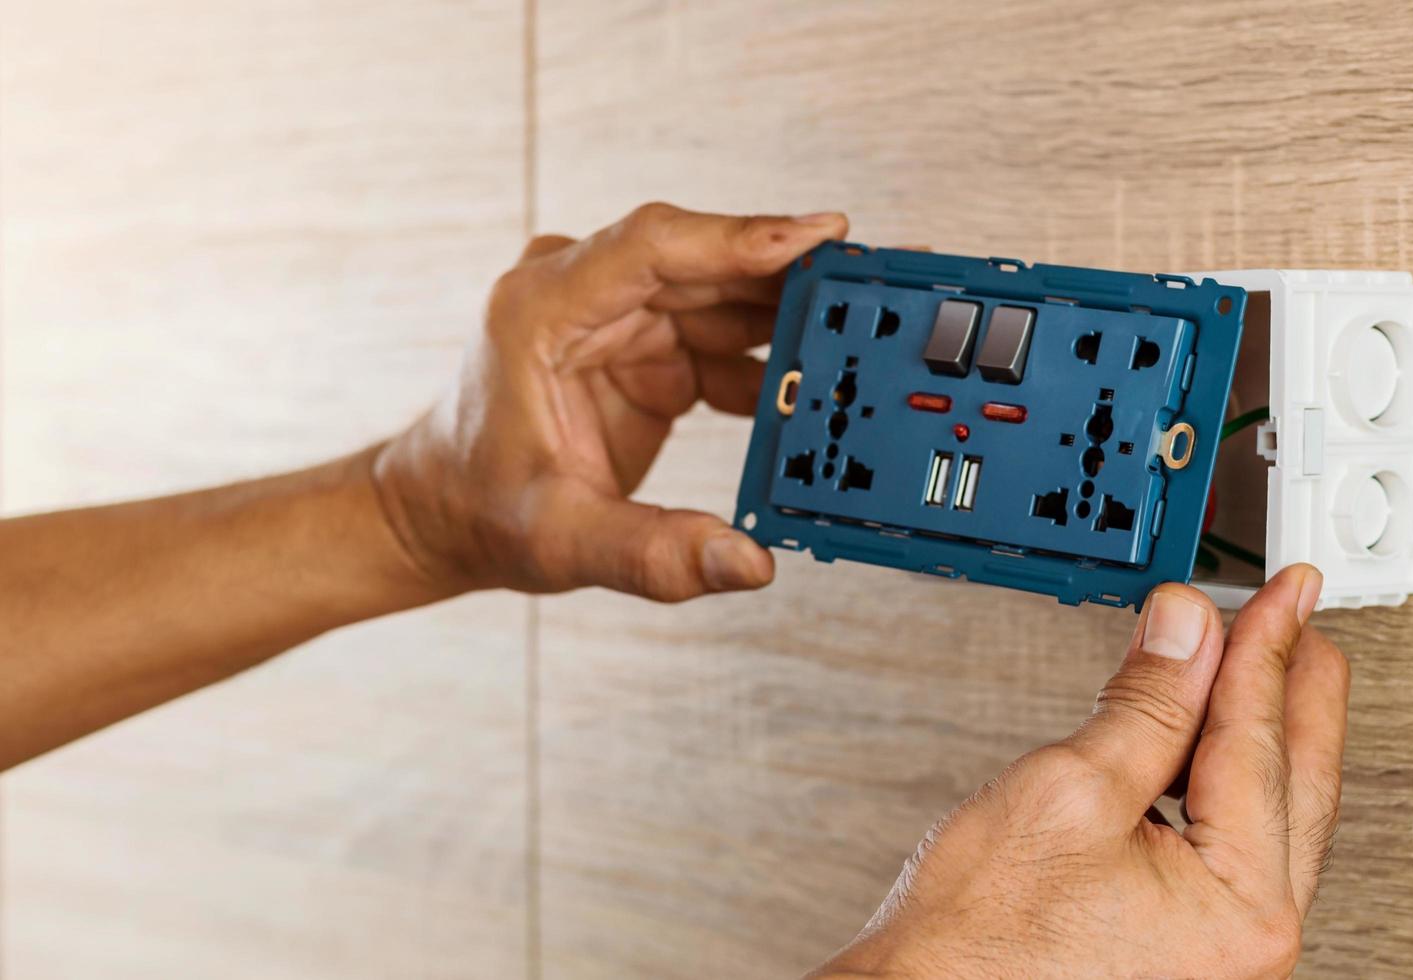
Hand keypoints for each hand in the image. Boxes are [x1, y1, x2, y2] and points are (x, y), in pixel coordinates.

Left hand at [373, 203, 848, 599]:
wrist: (443, 515)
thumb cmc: (478, 510)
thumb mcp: (560, 540)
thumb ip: (654, 554)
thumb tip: (749, 562)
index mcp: (542, 308)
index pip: (653, 246)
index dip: (740, 238)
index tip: (819, 235)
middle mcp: (581, 296)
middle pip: (705, 263)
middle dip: (793, 279)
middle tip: (877, 291)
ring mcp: (616, 318)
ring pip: (724, 299)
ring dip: (792, 325)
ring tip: (866, 347)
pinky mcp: (644, 349)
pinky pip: (723, 341)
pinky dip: (771, 367)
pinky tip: (816, 393)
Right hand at [815, 565, 1348, 979]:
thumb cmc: (979, 939)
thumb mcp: (1068, 790)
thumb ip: (1144, 705)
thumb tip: (1186, 633)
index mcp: (1241, 907)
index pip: (1260, 742)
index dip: (1264, 649)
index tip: (1279, 594)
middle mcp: (1251, 938)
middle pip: (1291, 779)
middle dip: (1290, 686)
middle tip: (1294, 615)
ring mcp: (1223, 947)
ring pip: (1264, 811)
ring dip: (1253, 728)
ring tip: (1245, 658)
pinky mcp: (1189, 943)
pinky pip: (1229, 842)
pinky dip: (1217, 778)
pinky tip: (1200, 737)